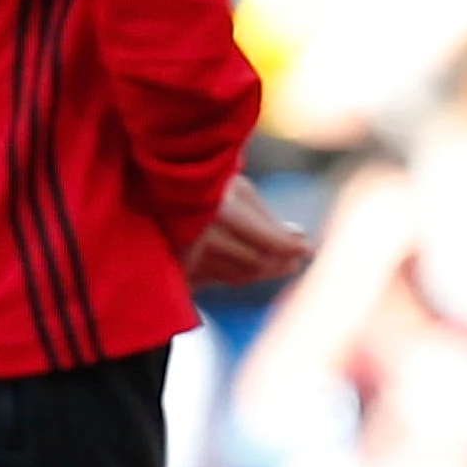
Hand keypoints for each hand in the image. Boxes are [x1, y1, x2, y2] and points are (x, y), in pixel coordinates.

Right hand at [185, 174, 311, 289]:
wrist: (158, 192)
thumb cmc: (207, 187)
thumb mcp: (239, 191)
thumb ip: (268, 220)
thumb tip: (301, 241)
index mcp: (222, 212)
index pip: (269, 241)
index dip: (292, 248)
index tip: (308, 249)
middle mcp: (204, 237)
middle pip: (258, 263)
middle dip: (282, 262)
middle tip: (296, 258)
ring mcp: (191, 256)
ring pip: (241, 275)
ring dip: (263, 269)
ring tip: (278, 258)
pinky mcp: (183, 268)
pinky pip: (222, 279)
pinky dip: (241, 272)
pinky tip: (249, 260)